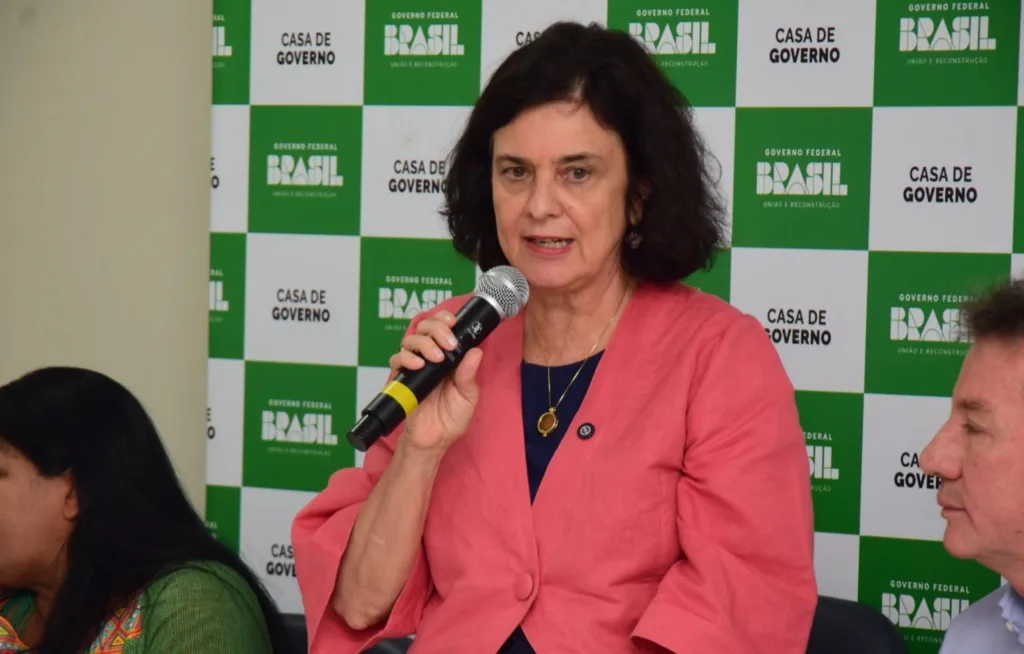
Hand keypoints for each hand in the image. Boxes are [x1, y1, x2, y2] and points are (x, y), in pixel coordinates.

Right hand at [388, 310, 483, 453]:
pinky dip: (407, 357)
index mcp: (449, 358)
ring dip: (424, 342)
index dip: (445, 320)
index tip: (453, 322)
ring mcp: (415, 366)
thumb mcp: (468, 396)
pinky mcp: (401, 378)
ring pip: (411, 339)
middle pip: (426, 328)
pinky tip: (418, 365)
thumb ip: (469, 374)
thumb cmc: (452, 419)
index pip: (443, 328)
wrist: (434, 440)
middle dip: (437, 328)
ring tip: (436, 357)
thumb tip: (476, 350)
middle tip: (448, 343)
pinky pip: (397, 359)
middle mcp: (430, 358)